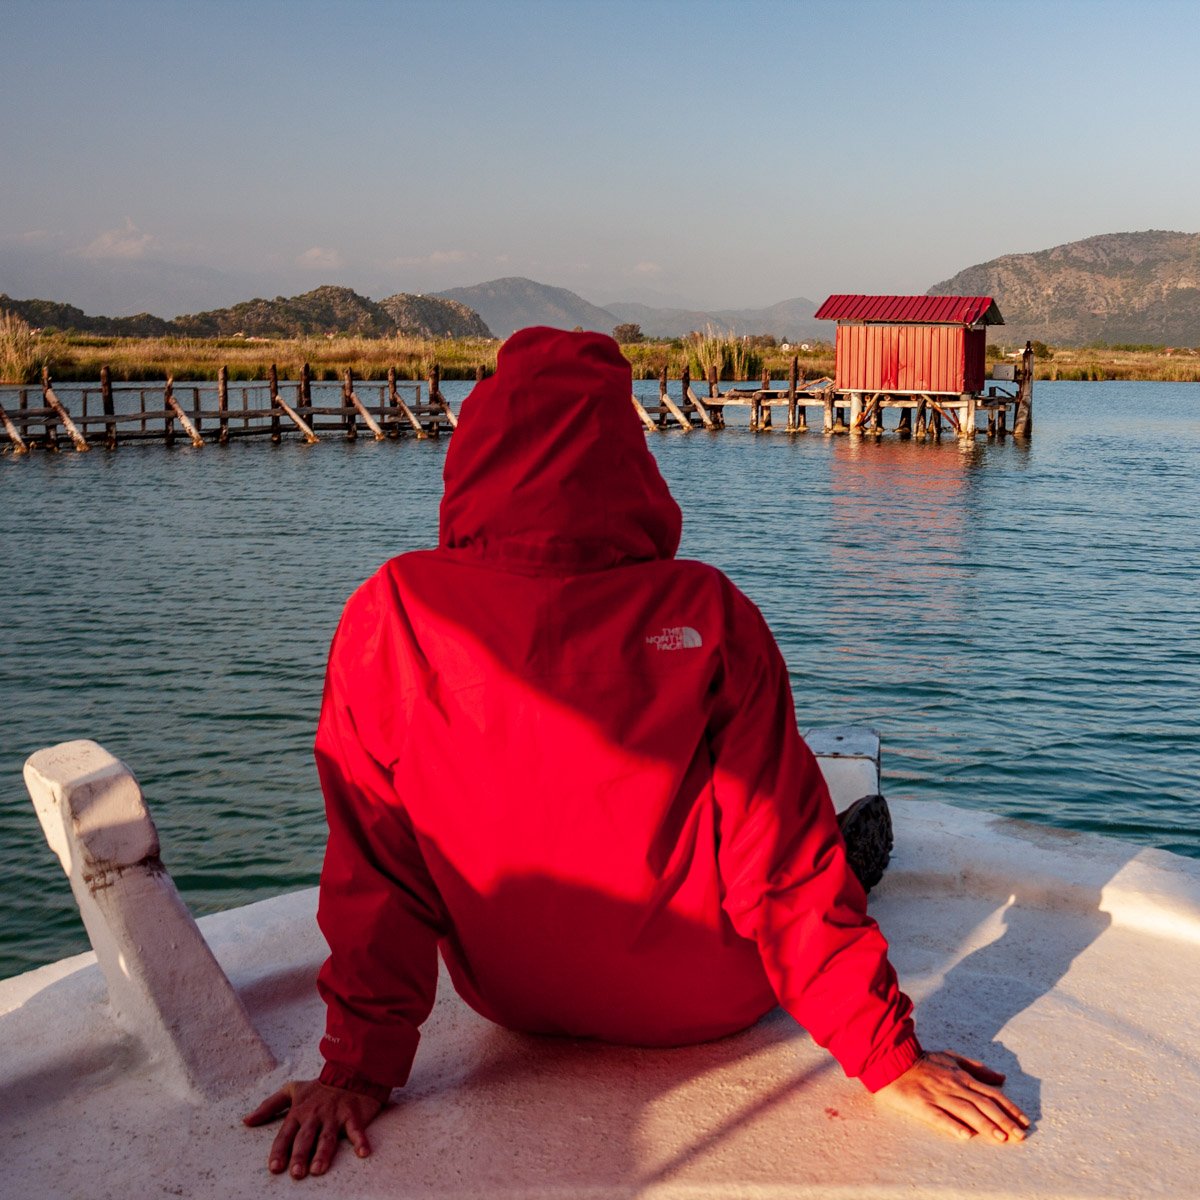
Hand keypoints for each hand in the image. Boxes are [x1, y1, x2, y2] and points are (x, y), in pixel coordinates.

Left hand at [243, 1079, 383, 1178]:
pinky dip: (361, 1140)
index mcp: (299, 1111)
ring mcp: (335, 1115)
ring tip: (317, 1169)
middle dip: (300, 1155)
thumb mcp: (292, 1090)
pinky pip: (357, 1129)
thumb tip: (246, 1121)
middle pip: (306, 1138)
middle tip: (296, 1173)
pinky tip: (363, 1153)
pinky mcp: (353, 1114)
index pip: (286, 1134)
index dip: (280, 1151)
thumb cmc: (320, 1085)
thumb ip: (269, 1105)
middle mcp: (315, 1115)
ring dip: (323, 1153)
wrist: (350, 1069)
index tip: (276, 1168)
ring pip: (327, 1137)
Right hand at [875, 1051, 1029, 1142]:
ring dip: (985, 1124)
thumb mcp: (951, 1058)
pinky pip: (939, 1116)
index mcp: (961, 1075)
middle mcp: (953, 1085)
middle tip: (1020, 1135)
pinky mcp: (922, 1104)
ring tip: (1001, 1138)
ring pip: (966, 1111)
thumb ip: (976, 1067)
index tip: (1025, 1121)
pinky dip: (953, 1125)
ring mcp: (937, 1095)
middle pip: (983, 1103)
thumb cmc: (922, 1061)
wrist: (891, 1059)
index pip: (991, 1093)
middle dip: (1004, 1119)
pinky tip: (966, 1135)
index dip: (1010, 1107)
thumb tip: (1001, 1077)